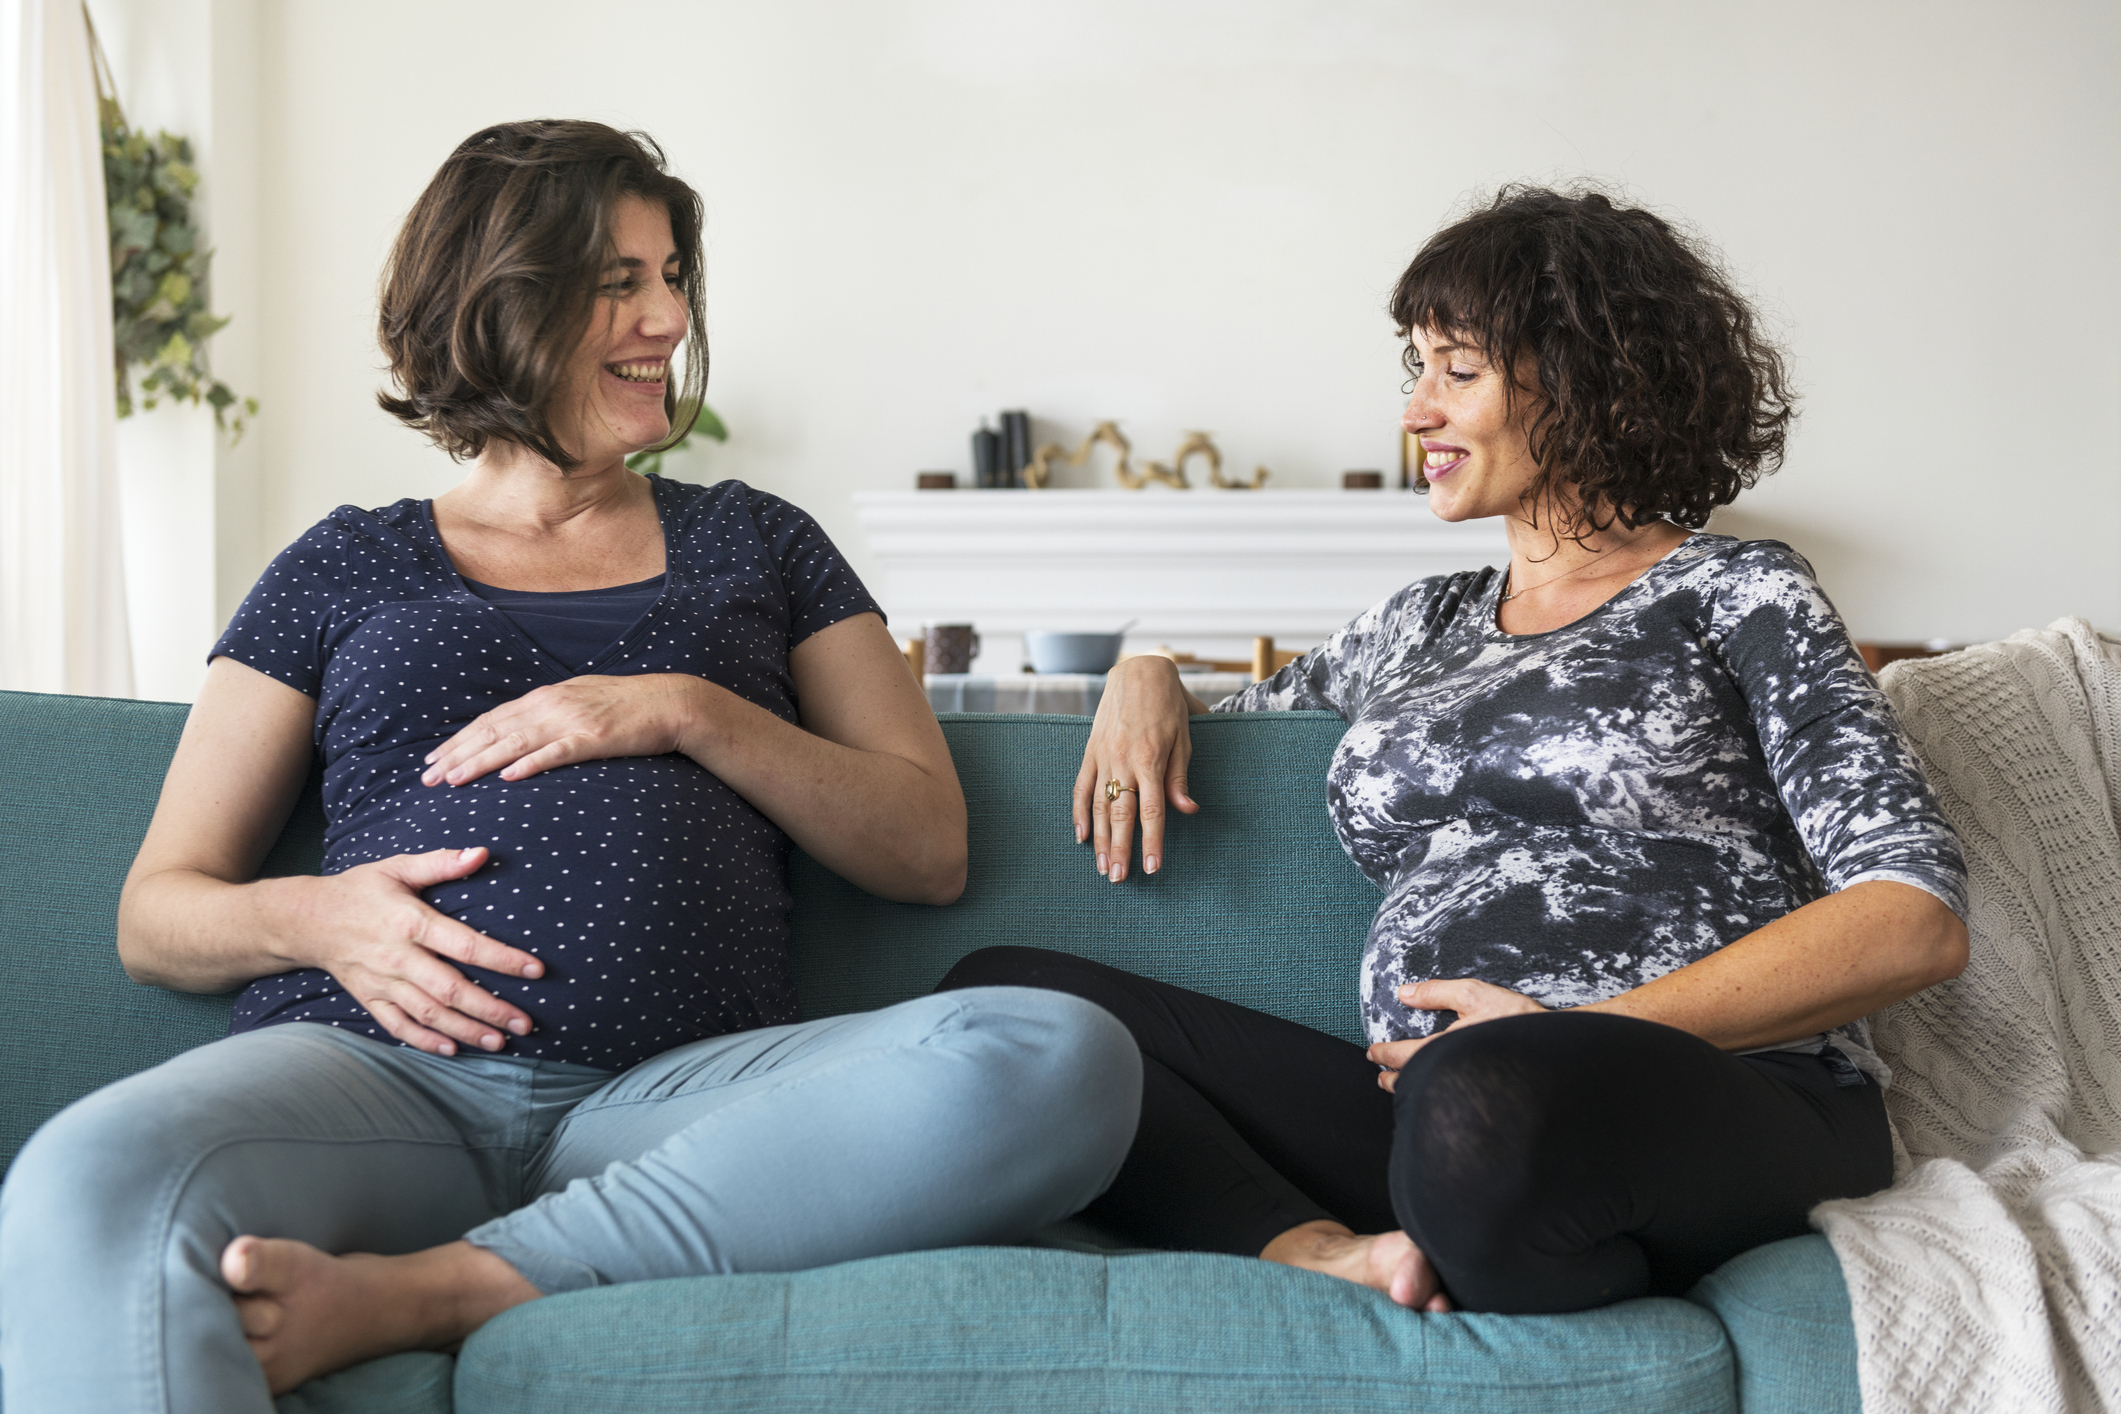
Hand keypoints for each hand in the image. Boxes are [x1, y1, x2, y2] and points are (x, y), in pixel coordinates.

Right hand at [296, 846, 544, 1055]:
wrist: (306, 920)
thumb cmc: (360, 890)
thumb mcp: (398, 867)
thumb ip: (441, 862)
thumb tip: (482, 852)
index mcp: (411, 922)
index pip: (464, 945)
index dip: (502, 959)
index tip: (536, 970)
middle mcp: (398, 958)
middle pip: (451, 989)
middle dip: (491, 1008)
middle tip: (526, 1023)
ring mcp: (382, 982)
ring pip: (429, 1013)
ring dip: (466, 1030)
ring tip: (500, 1041)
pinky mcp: (370, 999)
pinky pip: (398, 1026)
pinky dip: (424, 1040)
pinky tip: (453, 1050)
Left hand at [422, 674, 705, 786]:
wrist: (671, 702)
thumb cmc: (628, 706)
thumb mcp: (581, 701)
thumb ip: (550, 714)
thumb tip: (522, 730)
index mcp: (546, 697)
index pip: (490, 720)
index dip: (459, 741)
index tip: (433, 759)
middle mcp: (551, 705)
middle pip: (492, 731)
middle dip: (456, 755)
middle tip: (427, 778)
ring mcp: (572, 721)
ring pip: (514, 743)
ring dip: (479, 762)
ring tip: (453, 780)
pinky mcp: (594, 738)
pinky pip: (555, 753)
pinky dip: (530, 764)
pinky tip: (508, 777)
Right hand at [1072, 656, 1199, 881]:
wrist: (1138, 671)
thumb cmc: (1168, 705)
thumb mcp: (1184, 738)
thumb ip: (1180, 777)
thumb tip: (1188, 810)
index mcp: (1150, 758)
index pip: (1152, 810)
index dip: (1152, 841)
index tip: (1152, 867)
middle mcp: (1123, 760)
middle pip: (1121, 815)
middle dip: (1120, 849)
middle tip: (1119, 879)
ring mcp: (1103, 757)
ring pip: (1099, 806)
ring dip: (1100, 839)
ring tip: (1103, 867)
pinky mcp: (1090, 751)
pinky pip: (1081, 787)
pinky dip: (1080, 812)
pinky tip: (1081, 837)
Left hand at [1366, 978, 1547, 1091]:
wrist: (1557, 1049)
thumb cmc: (1518, 1019)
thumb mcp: (1475, 995)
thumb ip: (1437, 992)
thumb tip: (1404, 993)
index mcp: (1447, 1049)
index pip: (1405, 1056)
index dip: (1385, 1054)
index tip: (1374, 1053)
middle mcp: (1453, 1074)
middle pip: (1413, 1083)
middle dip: (1393, 1080)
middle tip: (1381, 1077)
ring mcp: (1466, 1089)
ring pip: (1429, 1095)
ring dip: (1411, 1091)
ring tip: (1401, 1087)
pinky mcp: (1482, 1098)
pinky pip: (1448, 1100)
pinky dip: (1435, 1096)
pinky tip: (1436, 1093)